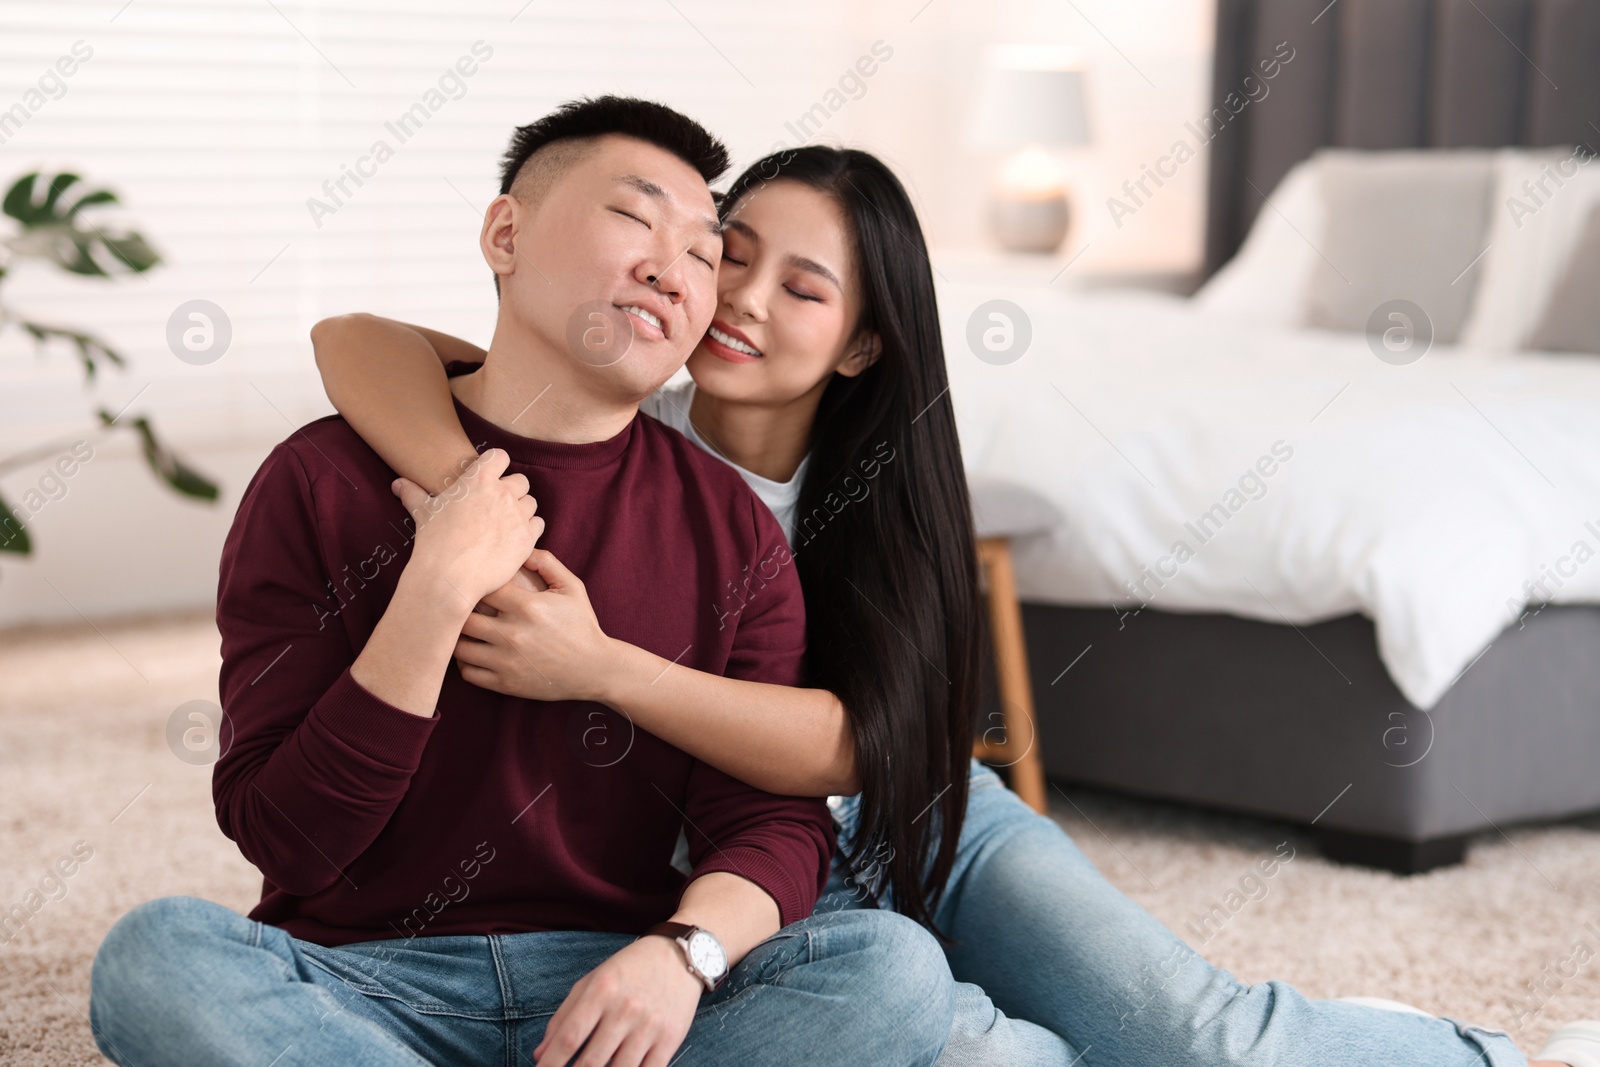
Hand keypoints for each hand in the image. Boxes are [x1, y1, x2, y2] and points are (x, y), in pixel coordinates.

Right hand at [391, 449, 543, 607]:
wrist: (449, 577)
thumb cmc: (434, 542)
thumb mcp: (423, 513)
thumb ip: (413, 494)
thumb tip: (398, 484)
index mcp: (479, 480)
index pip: (500, 457)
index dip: (496, 466)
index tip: (490, 478)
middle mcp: (502, 493)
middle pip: (520, 481)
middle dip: (511, 491)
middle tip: (497, 507)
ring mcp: (517, 515)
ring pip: (530, 503)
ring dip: (521, 510)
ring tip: (505, 524)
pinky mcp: (527, 537)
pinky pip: (538, 523)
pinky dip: (530, 528)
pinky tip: (515, 537)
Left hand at [454, 549, 616, 701]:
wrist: (595, 669)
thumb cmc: (582, 624)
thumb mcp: (572, 587)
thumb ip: (547, 562)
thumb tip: (520, 549)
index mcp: (527, 607)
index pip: (480, 588)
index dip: (473, 584)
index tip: (474, 584)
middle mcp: (513, 634)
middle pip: (463, 618)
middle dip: (459, 611)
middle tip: (459, 607)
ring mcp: (506, 661)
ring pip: (459, 647)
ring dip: (457, 637)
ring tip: (462, 630)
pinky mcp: (505, 683)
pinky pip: (468, 672)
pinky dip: (464, 662)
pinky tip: (473, 651)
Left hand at [534, 934, 702, 1066]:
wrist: (680, 956)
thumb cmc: (629, 970)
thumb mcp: (592, 982)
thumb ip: (564, 1016)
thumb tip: (541, 1055)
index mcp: (601, 991)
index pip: (569, 1038)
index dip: (550, 1064)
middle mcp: (625, 1009)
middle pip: (591, 1062)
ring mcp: (650, 1026)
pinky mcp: (671, 1039)